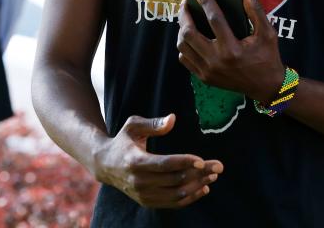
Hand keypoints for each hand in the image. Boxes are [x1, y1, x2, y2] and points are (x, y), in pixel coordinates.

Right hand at [94, 113, 222, 207]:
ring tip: (214, 176)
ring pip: (176, 194)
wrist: (105, 164)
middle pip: (175, 180)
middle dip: (200, 173)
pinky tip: (203, 188)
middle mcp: (139, 181)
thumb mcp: (133, 126)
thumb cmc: (123, 140)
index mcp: (135, 161)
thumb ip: (153, 124)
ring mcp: (143, 194)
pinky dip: (190, 198)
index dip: (185, 162)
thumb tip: (172, 119)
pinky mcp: (147, 202)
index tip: (203, 160)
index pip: (165, 164)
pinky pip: (173, 203)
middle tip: (218, 166)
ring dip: (198, 186)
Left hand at [177, 0, 284, 103]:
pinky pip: (185, 59)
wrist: (266, 87)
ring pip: (183, 46)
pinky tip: (188, 37)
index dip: (206, 2)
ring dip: (181, 30)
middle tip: (185, 4)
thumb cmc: (267, 57)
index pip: (214, 19)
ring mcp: (208, 71)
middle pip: (189, 33)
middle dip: (184, 15)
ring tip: (185, 19)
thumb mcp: (268, 33)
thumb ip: (256, 10)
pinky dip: (183, 47)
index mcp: (232, 49)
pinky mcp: (204, 78)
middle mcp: (217, 61)